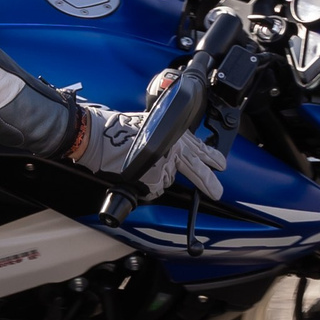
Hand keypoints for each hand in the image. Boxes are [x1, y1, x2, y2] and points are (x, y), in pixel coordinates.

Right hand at [65, 98, 225, 199]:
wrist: (99, 137)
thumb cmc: (117, 131)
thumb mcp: (148, 127)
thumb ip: (164, 138)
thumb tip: (172, 151)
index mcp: (172, 134)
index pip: (197, 147)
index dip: (210, 156)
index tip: (220, 165)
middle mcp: (171, 149)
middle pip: (195, 168)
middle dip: (208, 181)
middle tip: (217, 193)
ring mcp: (163, 165)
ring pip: (166, 180)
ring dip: (156, 178)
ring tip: (138, 168)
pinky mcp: (153, 179)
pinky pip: (153, 190)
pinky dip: (145, 187)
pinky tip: (135, 175)